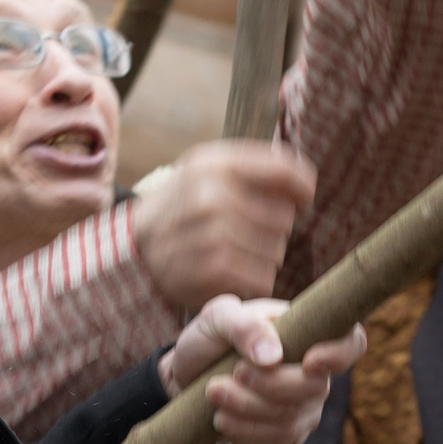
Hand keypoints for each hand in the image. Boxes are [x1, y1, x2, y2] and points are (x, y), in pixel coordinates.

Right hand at [133, 141, 316, 309]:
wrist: (137, 248)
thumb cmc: (184, 206)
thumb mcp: (205, 170)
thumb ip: (252, 166)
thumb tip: (305, 182)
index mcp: (213, 164)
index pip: (283, 170)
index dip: (302, 186)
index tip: (303, 197)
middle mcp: (211, 197)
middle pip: (284, 216)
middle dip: (274, 225)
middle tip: (247, 228)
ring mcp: (213, 235)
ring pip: (277, 249)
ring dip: (264, 254)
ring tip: (235, 249)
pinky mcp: (215, 271)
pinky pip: (264, 277)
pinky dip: (254, 278)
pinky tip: (232, 270)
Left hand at [158, 296, 364, 443]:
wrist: (188, 374)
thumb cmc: (210, 338)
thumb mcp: (217, 318)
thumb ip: (245, 326)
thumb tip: (274, 355)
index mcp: (307, 331)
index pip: (351, 342)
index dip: (340, 354)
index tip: (309, 362)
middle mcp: (316, 369)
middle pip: (315, 387)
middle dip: (269, 386)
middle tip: (231, 374)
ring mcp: (306, 403)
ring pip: (292, 416)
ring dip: (249, 408)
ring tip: (213, 393)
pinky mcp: (290, 431)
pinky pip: (279, 439)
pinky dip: (247, 431)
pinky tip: (221, 419)